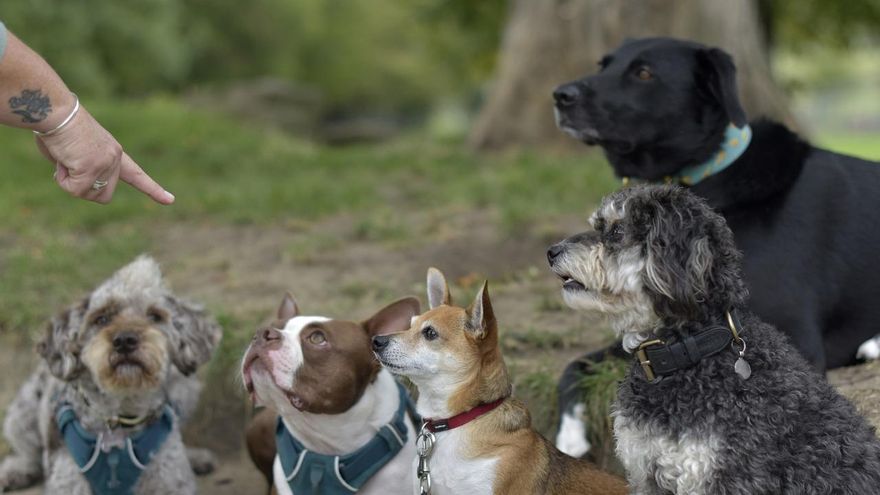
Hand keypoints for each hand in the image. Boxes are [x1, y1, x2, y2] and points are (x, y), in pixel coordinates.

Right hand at [34, 106, 174, 204]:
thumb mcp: (76, 151)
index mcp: (114, 152)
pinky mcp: (92, 167)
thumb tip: (79, 186)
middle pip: (103, 196)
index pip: (136, 174)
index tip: (170, 200)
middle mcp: (115, 158)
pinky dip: (63, 180)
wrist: (54, 111)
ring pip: (86, 194)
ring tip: (65, 158)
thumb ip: (83, 168)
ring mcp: (106, 163)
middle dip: (83, 190)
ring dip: (70, 183)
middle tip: (70, 168)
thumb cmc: (57, 127)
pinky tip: (63, 159)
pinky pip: (74, 189)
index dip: (152, 189)